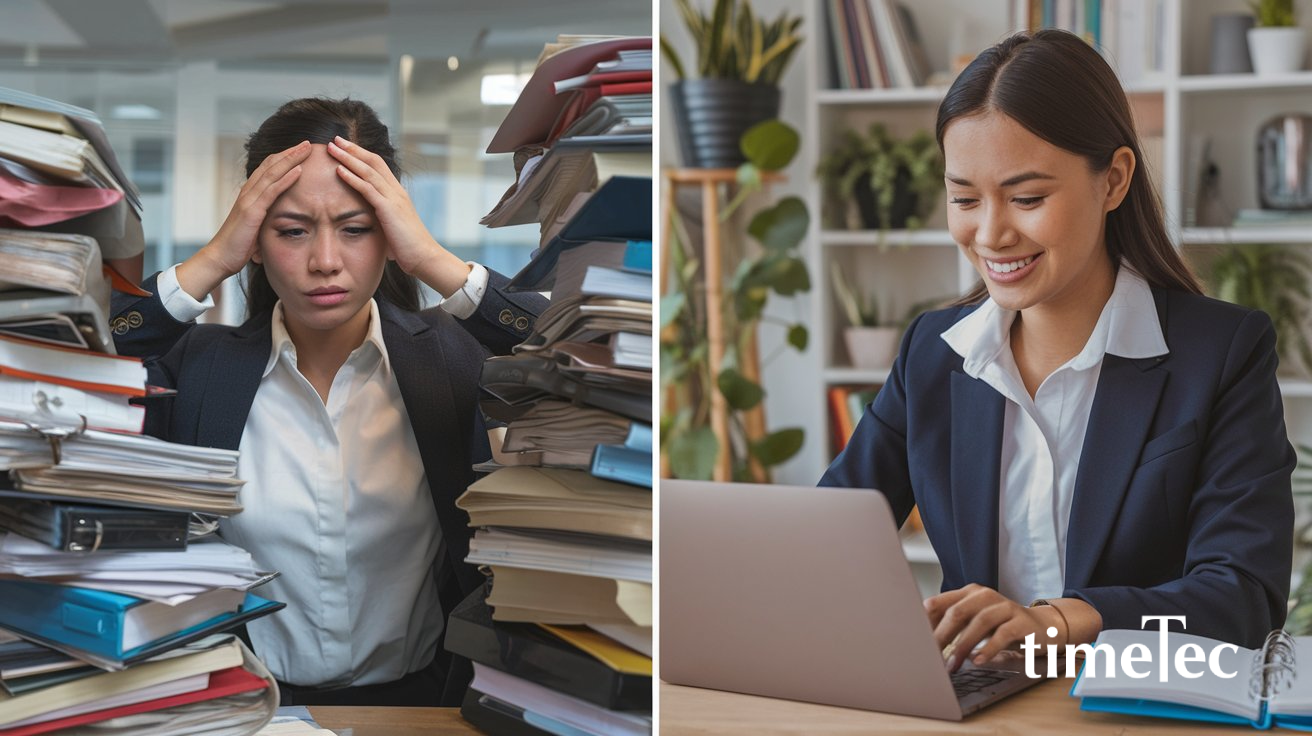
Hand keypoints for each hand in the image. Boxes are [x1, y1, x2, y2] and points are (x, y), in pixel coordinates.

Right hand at [177, 141, 310, 299]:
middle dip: (290, 152)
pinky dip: (286, 178)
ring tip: (306, 149)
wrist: (221, 257)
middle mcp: (248, 191)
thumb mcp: (257, 225)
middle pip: (271, 164)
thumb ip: (266, 215)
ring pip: (272, 172)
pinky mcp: (251, 211)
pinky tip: (299, 170)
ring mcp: (249, 199)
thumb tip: (281, 215)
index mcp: (250, 194)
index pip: (269, 168)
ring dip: (291, 159)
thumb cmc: (239, 245)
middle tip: (307, 142)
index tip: (301, 150)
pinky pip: (271, 190)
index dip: (285, 157)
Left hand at [327, 136, 470, 296]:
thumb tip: (368, 224)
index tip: (344, 147)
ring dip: (348, 157)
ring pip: (368, 170)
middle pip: (372, 161)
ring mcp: (393, 198)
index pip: (378, 166)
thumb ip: (381, 220)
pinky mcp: (389, 209)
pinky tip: (338, 170)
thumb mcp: (393, 228)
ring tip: (332, 147)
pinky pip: (367, 188)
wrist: (425, 257)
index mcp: (397, 194)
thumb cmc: (409, 248)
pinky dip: (351, 177)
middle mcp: (396, 191)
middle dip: (352, 149)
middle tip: (334, 139)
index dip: (361, 154)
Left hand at [924, 584, 1062, 671]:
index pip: (940, 603)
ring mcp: (1005, 607)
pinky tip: (978, 661)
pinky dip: (988, 649)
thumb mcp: (974, 622)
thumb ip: (952, 626)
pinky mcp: (1021, 622)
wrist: (1041, 627)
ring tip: (952, 665)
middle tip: (930, 656)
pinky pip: (1002, 635)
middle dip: (941, 636)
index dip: (925, 623)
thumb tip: (922, 641)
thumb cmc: (1001, 626)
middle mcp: (985, 595)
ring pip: (979, 623)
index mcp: (969, 593)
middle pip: (957, 612)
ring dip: (962, 646)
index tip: (915, 642)